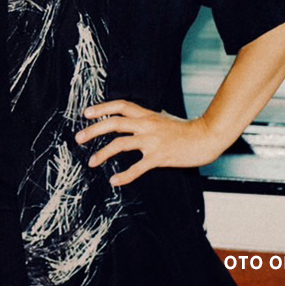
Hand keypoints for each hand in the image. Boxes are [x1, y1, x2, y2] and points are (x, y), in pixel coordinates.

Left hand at [74, 100, 231, 186]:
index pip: (120, 105)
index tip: (86, 113)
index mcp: (146, 114)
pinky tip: (114, 180)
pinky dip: (124, 175)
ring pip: (120, 144)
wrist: (205, 138)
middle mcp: (146, 125)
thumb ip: (147, 117)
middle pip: (114, 123)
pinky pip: (137, 167)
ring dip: (103, 153)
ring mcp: (152, 141)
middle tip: (79, 138)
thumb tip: (134, 116)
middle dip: (93, 130)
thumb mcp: (163, 117)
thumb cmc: (184, 129)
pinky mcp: (159, 157)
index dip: (102, 108)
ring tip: (91, 161)